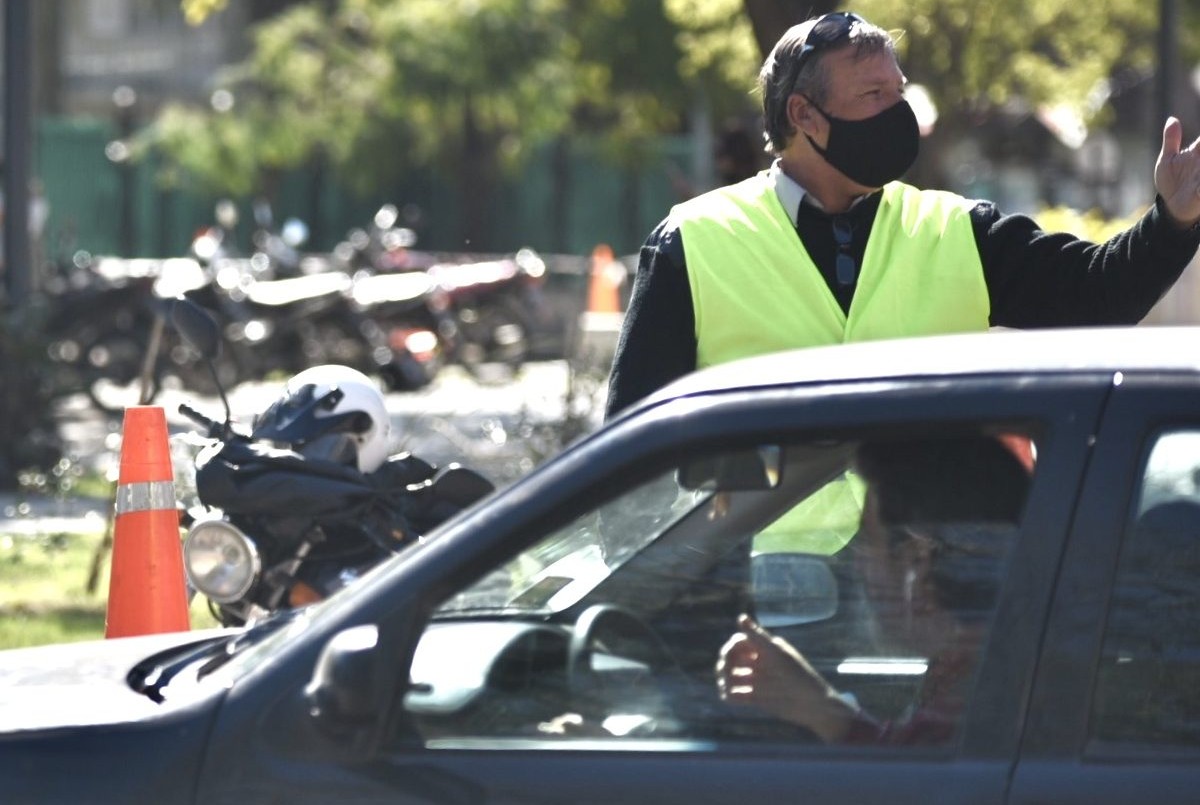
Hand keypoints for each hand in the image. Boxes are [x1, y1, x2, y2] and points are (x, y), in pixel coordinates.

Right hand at [715, 613, 855, 741]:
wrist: (814, 706)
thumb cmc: (800, 676)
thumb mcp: (778, 655)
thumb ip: (758, 637)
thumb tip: (740, 617)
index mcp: (764, 650)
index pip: (738, 642)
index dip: (730, 648)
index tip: (728, 656)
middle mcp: (758, 663)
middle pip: (731, 659)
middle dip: (724, 665)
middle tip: (726, 674)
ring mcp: (756, 681)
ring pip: (731, 676)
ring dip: (724, 680)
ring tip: (727, 688)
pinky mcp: (756, 698)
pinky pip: (736, 694)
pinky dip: (729, 695)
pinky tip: (729, 697)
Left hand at [1154, 117, 1199, 229]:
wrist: (1170, 207)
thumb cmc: (1172, 181)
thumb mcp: (1168, 160)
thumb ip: (1171, 140)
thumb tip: (1172, 119)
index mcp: (1199, 151)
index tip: (1197, 142)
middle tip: (1196, 150)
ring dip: (1199, 173)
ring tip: (1195, 177)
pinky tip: (1197, 189)